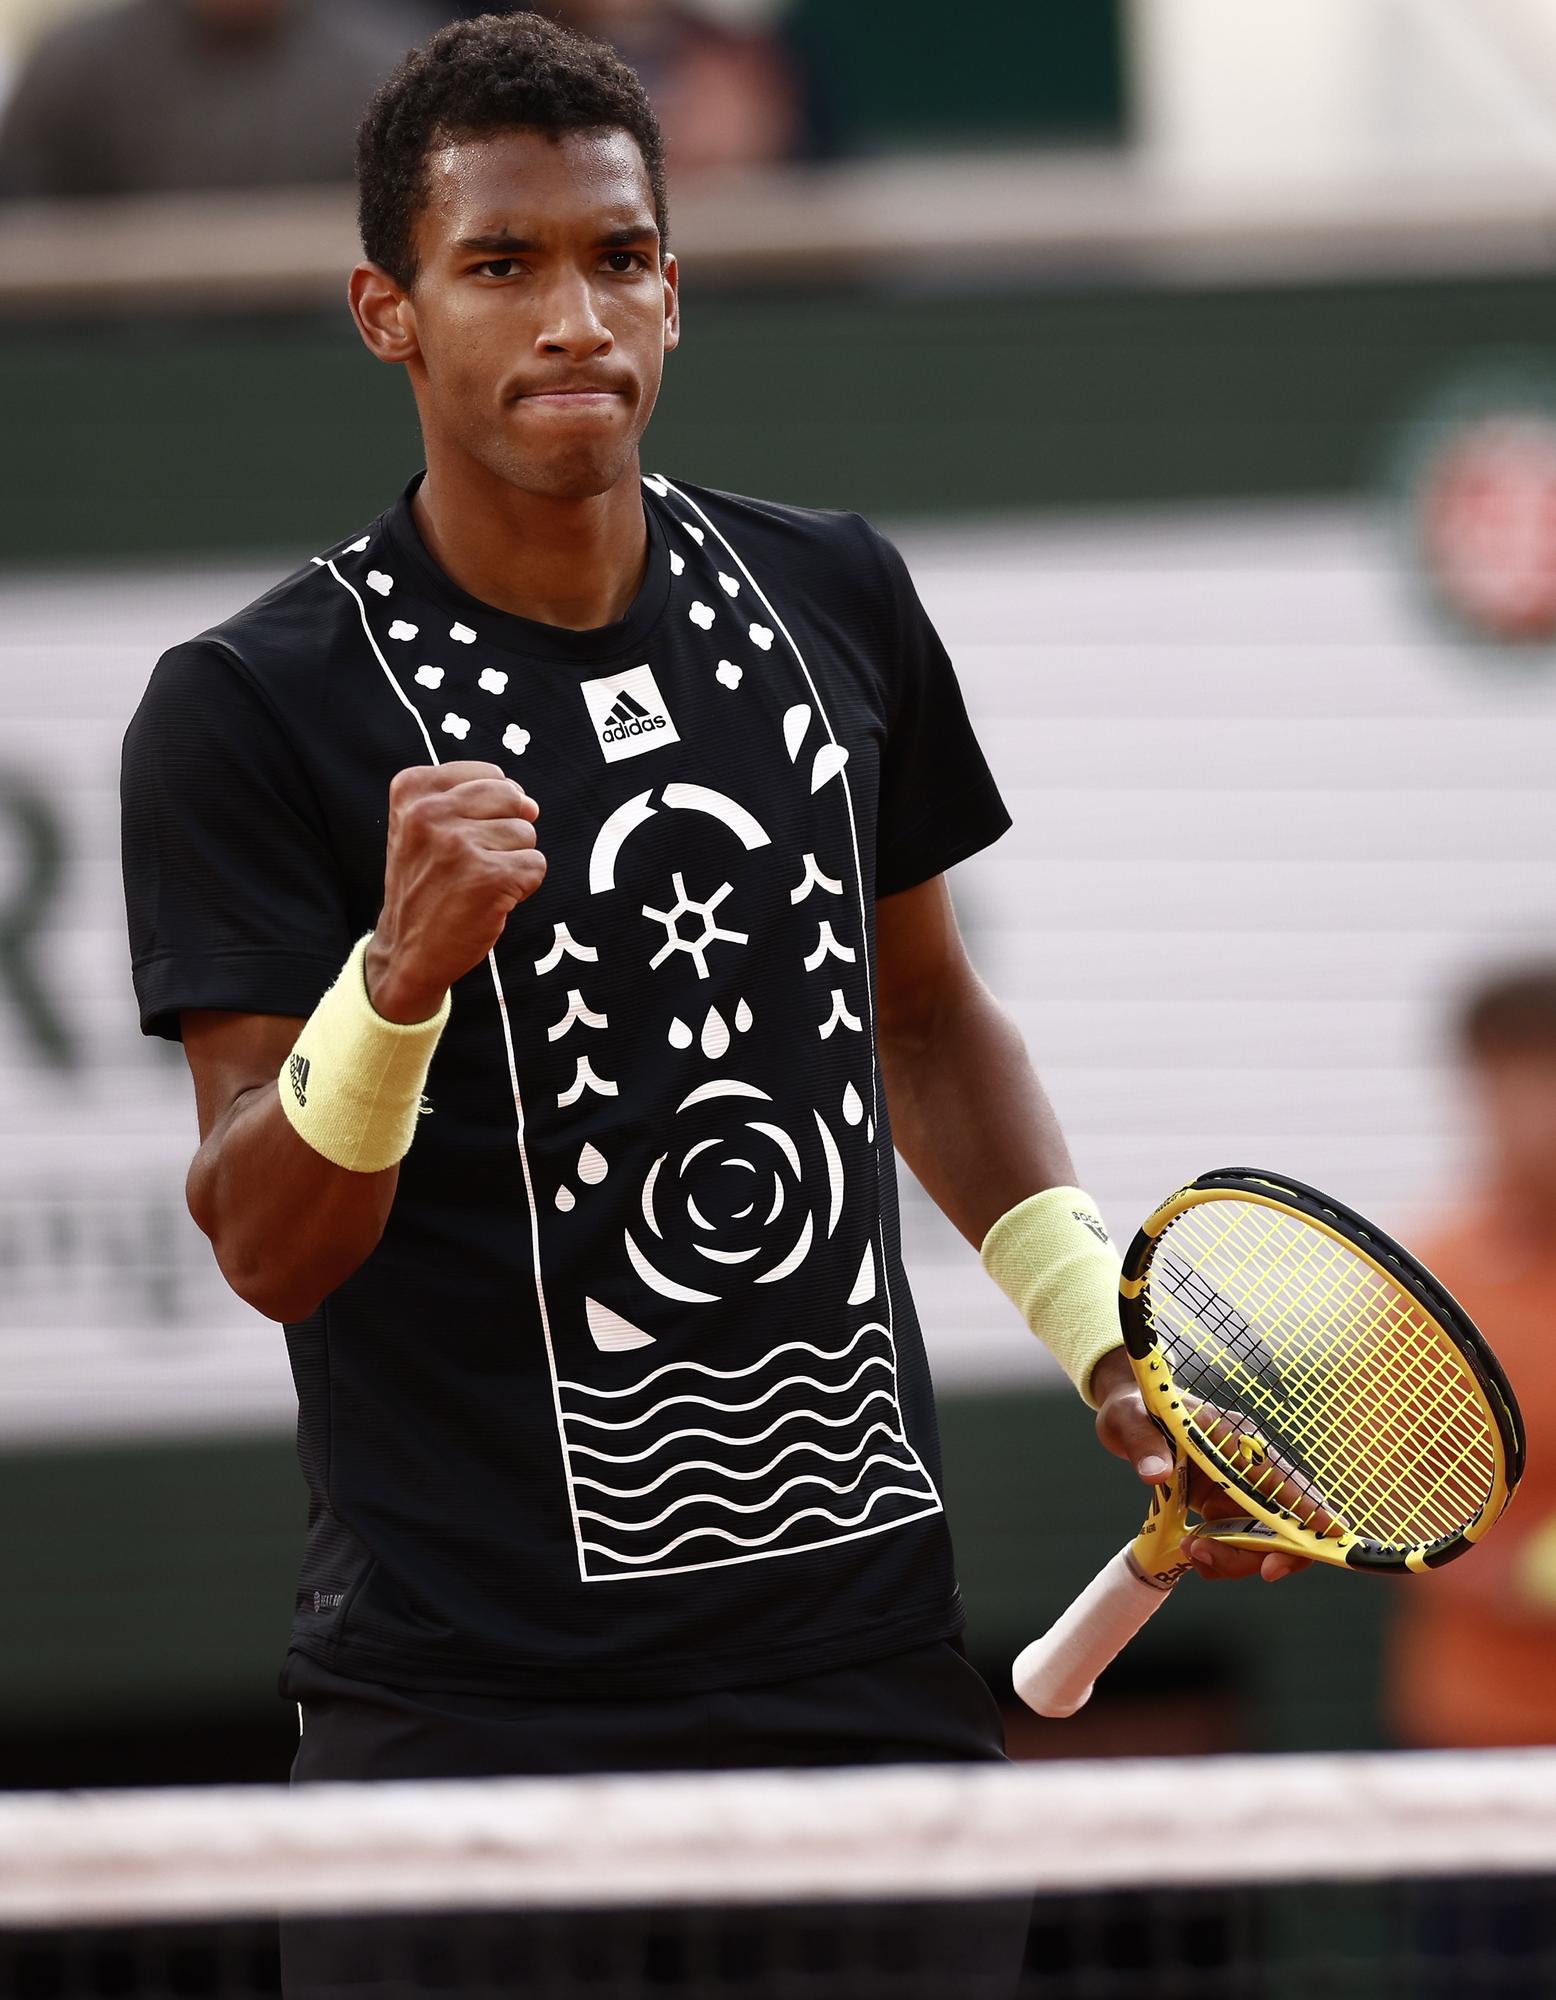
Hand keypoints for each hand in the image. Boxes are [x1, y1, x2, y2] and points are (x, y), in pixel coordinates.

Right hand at [366, 763, 544, 1022]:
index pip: (490, 775)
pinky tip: (490, 899)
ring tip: (476, 882)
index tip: (460, 838)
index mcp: (411, 789)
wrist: (408, 952)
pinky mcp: (489, 877)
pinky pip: (536, 865)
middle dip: (506, 831)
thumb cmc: (426, 885)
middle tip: (473, 862)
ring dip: (512, 861)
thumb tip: (531, 804)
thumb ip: (473, 799)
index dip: (490, 810)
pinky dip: (522, 886)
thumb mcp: (422, 826)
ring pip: (526, 833)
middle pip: (512, 798)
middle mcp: (430, 812)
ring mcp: (459, 844)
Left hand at [1089, 1349, 1309, 1584]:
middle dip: (1258, 1553)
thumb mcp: (1130, 1420)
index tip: (1328, 1536)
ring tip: (1189, 1551)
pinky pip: (1238, 1545)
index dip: (1310, 1508)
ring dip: (1232, 1559)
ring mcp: (1240, 1490)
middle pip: (1282, 1521)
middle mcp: (1249, 1467)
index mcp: (1236, 1437)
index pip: (1284, 1476)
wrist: (1129, 1418)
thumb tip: (1157, 1474)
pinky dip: (1220, 1558)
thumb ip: (1144, 1444)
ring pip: (1261, 1541)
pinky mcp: (1225, 1507)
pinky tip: (1190, 1551)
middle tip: (1206, 1560)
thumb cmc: (1136, 1409)